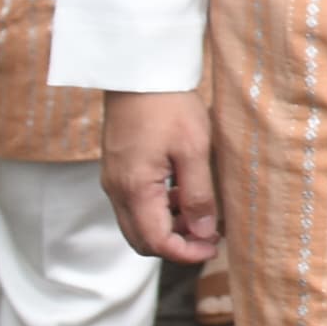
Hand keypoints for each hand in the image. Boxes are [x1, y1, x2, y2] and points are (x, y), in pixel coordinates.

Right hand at [100, 91, 221, 263]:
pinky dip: (159, 209)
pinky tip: (183, 193)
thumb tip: (203, 232)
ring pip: (137, 223)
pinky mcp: (117, 169)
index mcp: (135, 189)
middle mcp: (117, 190)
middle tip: (209, 237)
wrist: (139, 72)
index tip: (213, 248)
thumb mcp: (194, 150)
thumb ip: (198, 195)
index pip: (155, 242)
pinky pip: (135, 204)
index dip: (185, 253)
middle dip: (176, 245)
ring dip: (168, 227)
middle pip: (141, 239)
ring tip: (201, 212)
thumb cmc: (169, 106)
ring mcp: (114, 180)